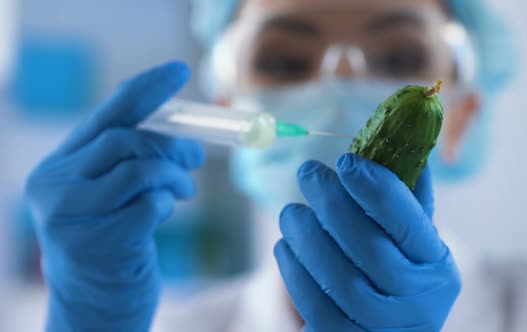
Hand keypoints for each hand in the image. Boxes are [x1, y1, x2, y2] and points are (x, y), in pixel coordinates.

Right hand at [25, 62, 204, 331]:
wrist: (95, 304)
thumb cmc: (113, 242)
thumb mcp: (114, 196)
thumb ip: (133, 161)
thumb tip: (185, 134)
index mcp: (59, 166)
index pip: (107, 114)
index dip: (147, 89)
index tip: (181, 71)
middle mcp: (54, 186)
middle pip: (126, 139)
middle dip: (172, 144)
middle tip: (196, 158)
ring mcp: (69, 216)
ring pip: (139, 168)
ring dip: (173, 176)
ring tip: (182, 192)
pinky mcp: (94, 243)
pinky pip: (148, 204)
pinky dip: (165, 204)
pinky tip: (161, 215)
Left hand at [274, 153, 460, 331]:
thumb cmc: (394, 276)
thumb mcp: (410, 243)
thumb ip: (406, 200)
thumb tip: (399, 140)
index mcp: (436, 268)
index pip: (409, 223)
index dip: (377, 189)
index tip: (347, 160)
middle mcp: (417, 303)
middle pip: (371, 250)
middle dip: (334, 205)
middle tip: (308, 173)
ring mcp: (381, 328)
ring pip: (339, 279)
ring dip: (307, 236)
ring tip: (291, 212)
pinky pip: (313, 306)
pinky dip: (294, 270)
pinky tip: (287, 246)